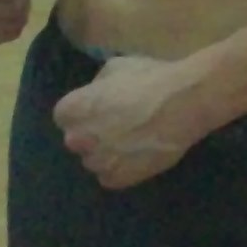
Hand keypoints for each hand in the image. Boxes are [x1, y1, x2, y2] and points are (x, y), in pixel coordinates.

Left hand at [54, 55, 209, 189]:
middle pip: (77, 140)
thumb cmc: (149, 79)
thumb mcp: (116, 67)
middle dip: (91, 134)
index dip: (83, 113)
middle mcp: (78, 138)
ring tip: (131, 143)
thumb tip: (97, 95)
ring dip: (106, 154)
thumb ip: (97, 85)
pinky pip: (110, 178)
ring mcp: (97, 162)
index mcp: (73, 109)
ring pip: (94, 161)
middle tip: (116, 126)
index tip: (100, 110)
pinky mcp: (118, 179)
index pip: (64, 116)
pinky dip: (120, 170)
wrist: (182, 104)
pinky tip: (136, 156)